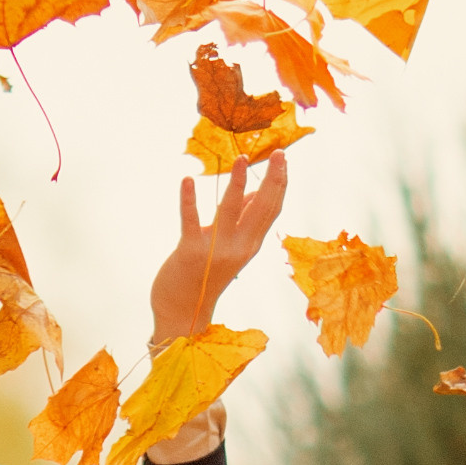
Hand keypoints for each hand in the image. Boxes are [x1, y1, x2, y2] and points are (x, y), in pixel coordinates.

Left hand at [148, 157, 288, 343]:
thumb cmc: (203, 274)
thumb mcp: (229, 246)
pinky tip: (187, 180)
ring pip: (229, 211)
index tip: (282, 158)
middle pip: (260, 209)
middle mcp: (238, 247)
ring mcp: (216, 250)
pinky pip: (190, 221)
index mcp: (249, 244)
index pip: (271, 210)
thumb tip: (255, 192)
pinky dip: (188, 200)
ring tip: (241, 159)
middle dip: (271, 179)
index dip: (279, 184)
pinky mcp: (190, 252)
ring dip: (236, 183)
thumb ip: (242, 220)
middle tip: (277, 152)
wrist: (183, 312)